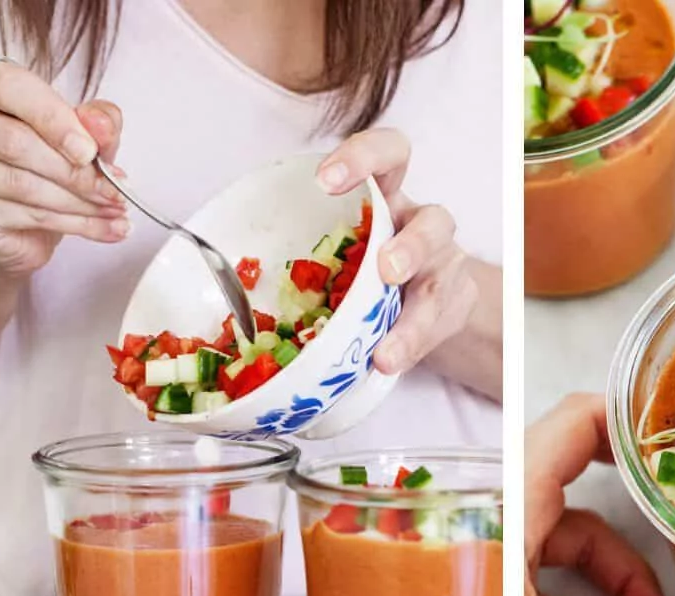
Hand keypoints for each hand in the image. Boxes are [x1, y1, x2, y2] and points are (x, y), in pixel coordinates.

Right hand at [0, 61, 128, 277]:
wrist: (18, 222)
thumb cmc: (45, 164)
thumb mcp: (81, 135)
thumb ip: (97, 124)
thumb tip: (101, 125)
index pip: (10, 89)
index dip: (54, 120)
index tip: (89, 150)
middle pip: (14, 144)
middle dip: (74, 172)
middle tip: (114, 190)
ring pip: (22, 185)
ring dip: (80, 202)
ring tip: (115, 210)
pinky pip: (26, 216)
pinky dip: (77, 225)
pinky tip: (106, 228)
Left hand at [317, 128, 476, 375]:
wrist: (424, 296)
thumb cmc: (363, 264)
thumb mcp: (334, 243)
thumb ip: (299, 249)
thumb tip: (217, 278)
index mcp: (389, 195)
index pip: (389, 154)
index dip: (364, 158)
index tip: (326, 180)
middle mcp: (423, 225)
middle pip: (435, 219)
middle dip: (410, 246)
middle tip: (385, 272)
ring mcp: (445, 266)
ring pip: (443, 278)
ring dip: (416, 314)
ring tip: (387, 349)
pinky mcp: (457, 303)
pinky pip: (441, 324)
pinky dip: (412, 346)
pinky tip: (388, 362)